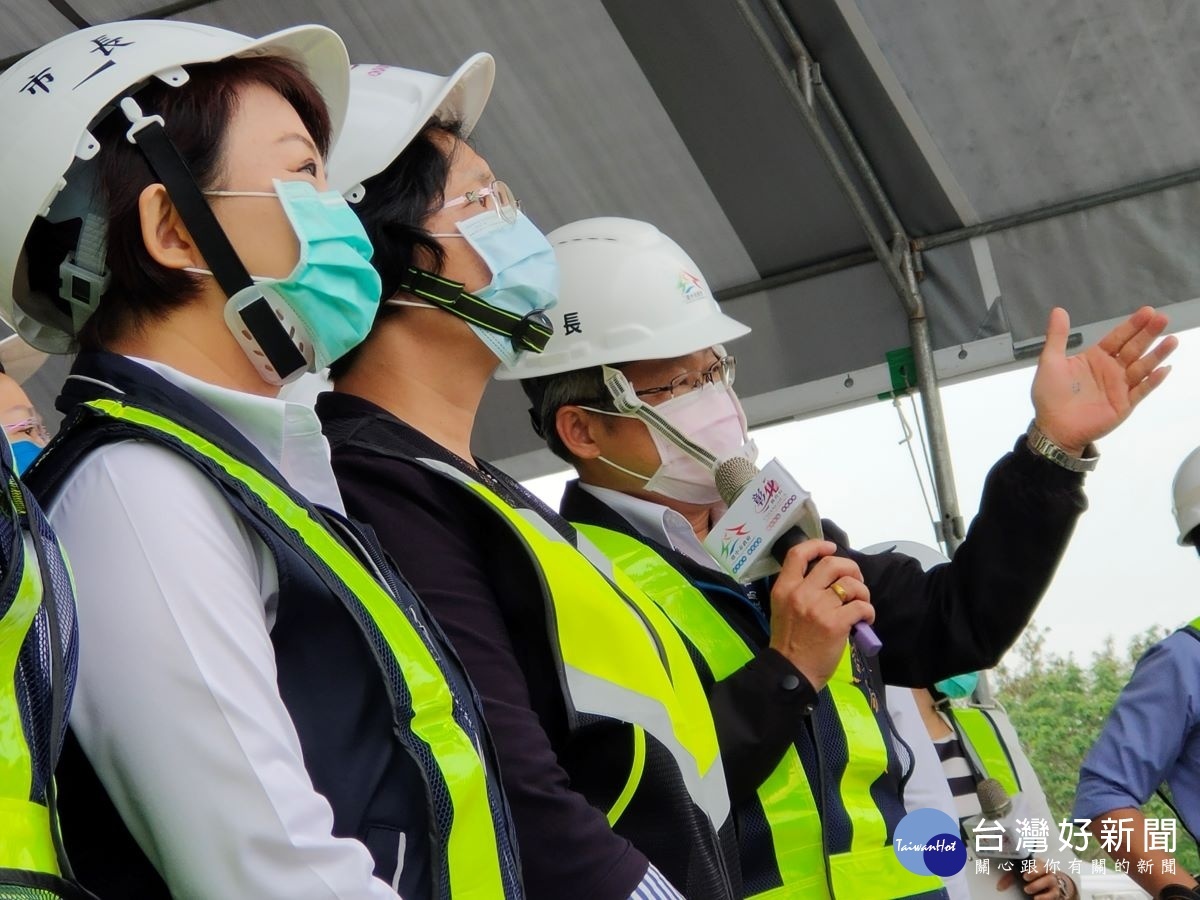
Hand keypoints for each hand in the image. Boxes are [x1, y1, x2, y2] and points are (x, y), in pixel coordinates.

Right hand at [768, 540, 873, 691]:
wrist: (791, 672)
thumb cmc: (788, 642)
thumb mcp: (782, 609)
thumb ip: (798, 590)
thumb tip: (828, 579)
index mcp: (784, 588)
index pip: (798, 554)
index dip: (817, 545)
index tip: (830, 548)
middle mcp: (801, 593)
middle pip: (832, 564)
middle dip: (850, 568)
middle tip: (855, 580)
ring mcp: (819, 608)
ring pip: (851, 584)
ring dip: (862, 592)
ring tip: (861, 604)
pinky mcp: (836, 623)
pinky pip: (861, 606)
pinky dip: (868, 611)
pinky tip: (865, 620)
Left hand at [997, 858, 1073, 898]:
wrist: (1048, 883)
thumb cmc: (1032, 876)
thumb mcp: (1021, 874)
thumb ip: (1010, 878)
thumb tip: (1000, 887)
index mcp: (1039, 864)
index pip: (1039, 864)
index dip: (1033, 870)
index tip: (1025, 876)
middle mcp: (1048, 872)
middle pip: (1047, 873)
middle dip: (1037, 881)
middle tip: (1026, 888)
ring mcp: (1053, 882)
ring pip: (1051, 884)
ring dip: (1042, 891)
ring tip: (1034, 897)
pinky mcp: (1055, 893)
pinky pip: (1054, 896)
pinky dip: (1046, 898)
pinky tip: (1038, 899)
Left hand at [1030, 306, 1175, 454]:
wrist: (1053, 427)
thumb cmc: (1050, 394)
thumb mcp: (1051, 361)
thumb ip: (1057, 336)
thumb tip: (1058, 310)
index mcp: (1095, 358)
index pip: (1118, 338)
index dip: (1132, 325)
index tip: (1148, 311)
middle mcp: (1111, 370)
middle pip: (1133, 348)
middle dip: (1148, 334)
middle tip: (1163, 318)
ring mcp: (1120, 387)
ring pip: (1142, 367)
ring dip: (1157, 354)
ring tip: (1172, 340)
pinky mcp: (1124, 404)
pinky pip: (1142, 390)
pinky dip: (1153, 380)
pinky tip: (1163, 369)